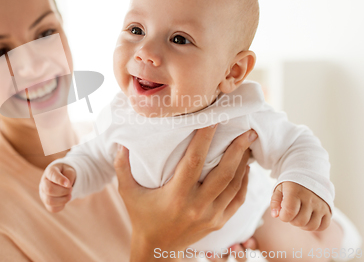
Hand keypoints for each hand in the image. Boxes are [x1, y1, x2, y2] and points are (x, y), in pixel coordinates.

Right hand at [39, 163, 76, 212]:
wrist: (61, 179)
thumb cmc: (65, 173)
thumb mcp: (69, 170)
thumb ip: (69, 175)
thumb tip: (68, 185)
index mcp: (49, 172)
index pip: (52, 175)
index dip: (60, 180)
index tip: (68, 184)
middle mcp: (43, 183)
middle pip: (49, 190)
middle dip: (63, 191)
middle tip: (71, 189)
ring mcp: (43, 194)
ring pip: (50, 201)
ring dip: (63, 200)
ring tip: (69, 195)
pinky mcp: (46, 203)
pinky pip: (52, 209)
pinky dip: (61, 206)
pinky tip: (64, 199)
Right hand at [114, 125, 258, 260]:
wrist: (157, 249)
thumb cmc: (141, 216)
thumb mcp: (127, 193)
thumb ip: (122, 167)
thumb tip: (121, 144)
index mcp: (176, 196)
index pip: (194, 161)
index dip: (204, 139)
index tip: (213, 120)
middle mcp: (197, 206)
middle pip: (223, 173)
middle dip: (237, 149)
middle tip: (246, 130)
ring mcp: (211, 216)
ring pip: (234, 185)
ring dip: (243, 162)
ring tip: (248, 143)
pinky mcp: (219, 222)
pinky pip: (237, 199)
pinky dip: (243, 182)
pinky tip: (245, 167)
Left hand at [270, 181, 330, 230]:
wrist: (309, 177)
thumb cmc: (291, 186)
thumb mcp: (279, 190)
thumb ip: (275, 202)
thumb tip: (275, 215)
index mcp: (295, 192)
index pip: (289, 212)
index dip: (283, 216)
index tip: (283, 212)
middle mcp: (310, 198)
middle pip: (300, 221)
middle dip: (292, 221)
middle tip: (291, 213)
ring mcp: (320, 204)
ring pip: (312, 226)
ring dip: (303, 225)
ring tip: (299, 216)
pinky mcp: (328, 209)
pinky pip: (323, 226)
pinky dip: (315, 227)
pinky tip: (309, 219)